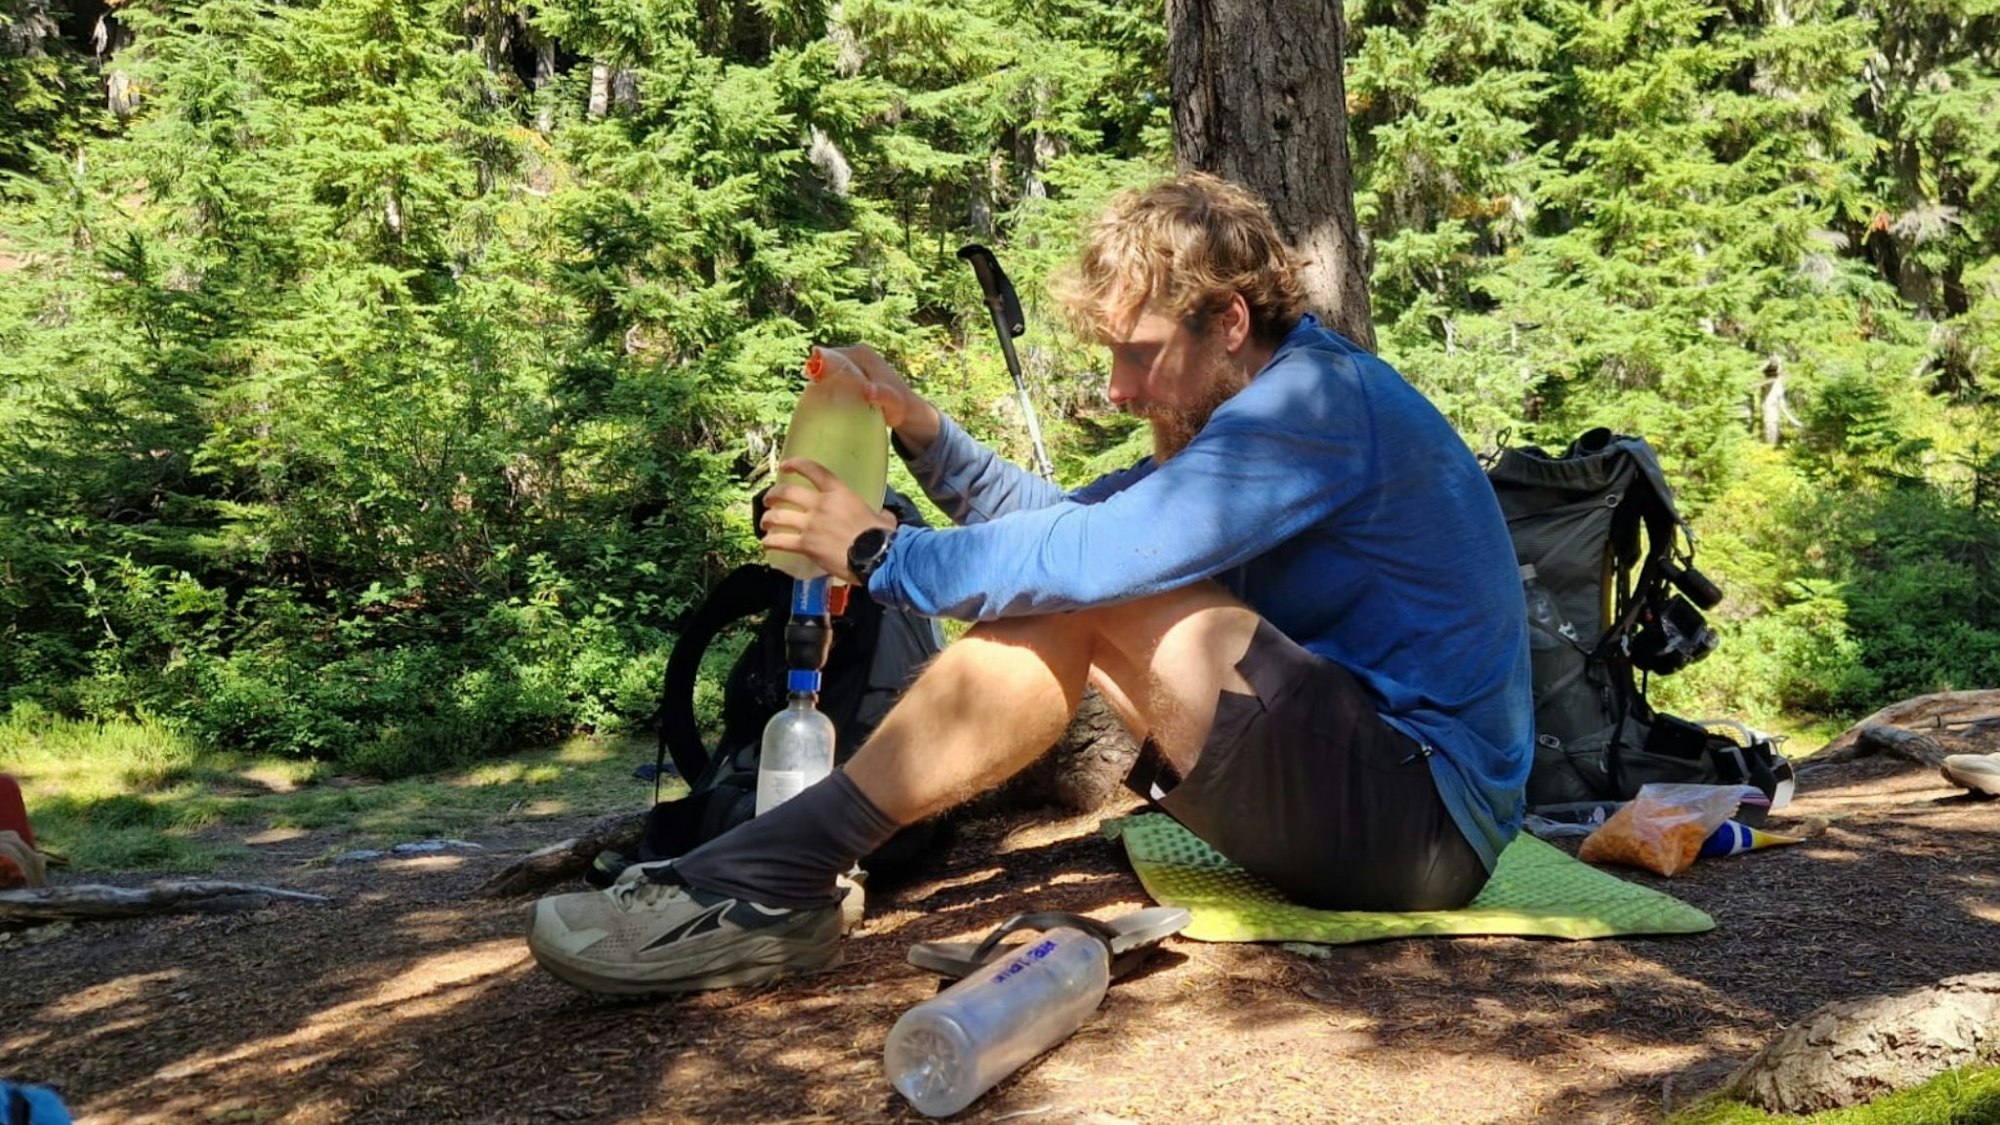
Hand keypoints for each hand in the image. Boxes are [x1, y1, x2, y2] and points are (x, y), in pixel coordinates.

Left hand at [759, 458, 898, 583]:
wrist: (877, 557)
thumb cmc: (883, 537)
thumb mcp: (881, 516)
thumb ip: (877, 513)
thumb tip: (883, 517)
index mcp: (839, 492)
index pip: (812, 470)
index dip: (795, 464)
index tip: (785, 466)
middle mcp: (821, 504)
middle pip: (786, 493)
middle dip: (772, 495)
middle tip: (768, 500)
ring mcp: (811, 525)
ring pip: (777, 517)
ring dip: (767, 519)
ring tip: (765, 523)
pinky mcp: (806, 545)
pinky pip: (780, 541)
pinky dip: (770, 542)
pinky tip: (767, 544)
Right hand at [823, 344, 941, 453]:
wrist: (908, 408)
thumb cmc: (899, 406)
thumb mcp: (892, 403)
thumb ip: (881, 395)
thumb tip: (868, 389)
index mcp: (862, 354)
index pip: (829, 356)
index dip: (816, 370)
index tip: (812, 386)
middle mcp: (857, 352)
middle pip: (826, 360)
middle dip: (818, 375)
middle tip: (814, 396)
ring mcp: (855, 359)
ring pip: (829, 367)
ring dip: (823, 380)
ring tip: (819, 398)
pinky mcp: (854, 368)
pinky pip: (834, 372)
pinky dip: (829, 383)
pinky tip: (828, 397)